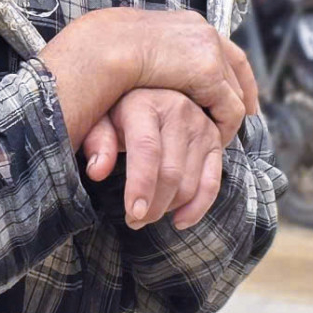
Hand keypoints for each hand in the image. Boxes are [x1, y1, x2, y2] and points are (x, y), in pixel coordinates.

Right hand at [41, 8, 258, 148]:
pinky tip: (213, 142)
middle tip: (242, 117)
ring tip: (220, 137)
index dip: (237, 74)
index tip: (243, 94)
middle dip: (243, 94)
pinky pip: (230, 109)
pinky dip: (226, 127)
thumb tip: (159, 70)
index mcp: (190, 24)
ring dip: (230, 116)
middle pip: (237, 68)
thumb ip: (157, 61)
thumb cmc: (108, 52)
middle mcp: (205, 33)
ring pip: (236, 92)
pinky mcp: (209, 74)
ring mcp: (210, 51)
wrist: (105, 46)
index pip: (226, 47)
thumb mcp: (140, 53)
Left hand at [81, 89, 225, 230]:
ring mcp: (201, 126)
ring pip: (190, 182)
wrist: (153, 91)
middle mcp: (179, 111)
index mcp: (145, 103)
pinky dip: (198, 207)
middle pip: (171, 171)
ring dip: (169, 209)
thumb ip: (98, 141)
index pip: (147, 149)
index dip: (141, 185)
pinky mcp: (215, 141)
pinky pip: (212, 183)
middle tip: (134, 221)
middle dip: (153, 206)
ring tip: (148, 216)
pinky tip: (179, 221)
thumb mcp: (101, 118)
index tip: (133, 214)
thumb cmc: (121, 110)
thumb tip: (97, 171)